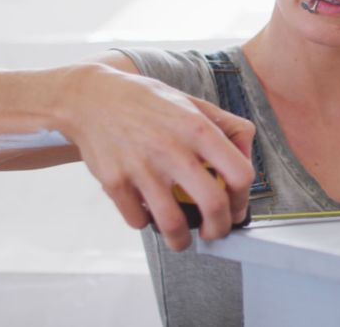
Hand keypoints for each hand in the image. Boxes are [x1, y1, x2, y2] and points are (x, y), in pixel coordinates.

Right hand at [57, 63, 254, 251]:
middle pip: (213, 205)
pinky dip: (145, 223)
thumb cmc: (148, 102)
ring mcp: (141, 167)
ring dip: (182, 240)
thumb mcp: (193, 103)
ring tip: (181, 239)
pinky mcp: (114, 182)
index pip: (239, 174)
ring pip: (173, 223)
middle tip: (215, 232)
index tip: (236, 209)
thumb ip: (227, 126)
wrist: (92, 98)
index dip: (242, 199)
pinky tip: (147, 212)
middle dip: (219, 229)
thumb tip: (248, 157)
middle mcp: (172, 149)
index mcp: (198, 128)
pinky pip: (138, 220)